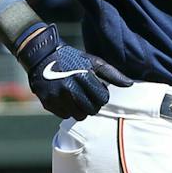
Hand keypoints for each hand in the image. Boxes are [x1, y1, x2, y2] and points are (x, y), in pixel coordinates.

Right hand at [15, 24, 131, 120]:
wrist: (41, 56)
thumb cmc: (71, 59)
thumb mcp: (93, 62)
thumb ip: (112, 74)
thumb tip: (130, 84)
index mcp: (83, 76)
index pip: (102, 99)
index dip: (101, 96)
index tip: (96, 90)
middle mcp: (69, 87)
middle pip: (92, 110)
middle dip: (92, 105)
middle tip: (87, 96)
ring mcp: (57, 96)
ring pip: (78, 116)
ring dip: (80, 109)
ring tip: (76, 98)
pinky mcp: (48, 102)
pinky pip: (65, 115)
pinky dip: (67, 110)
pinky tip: (65, 99)